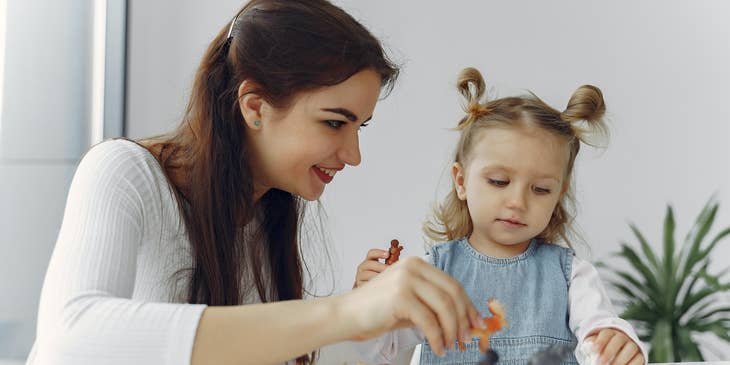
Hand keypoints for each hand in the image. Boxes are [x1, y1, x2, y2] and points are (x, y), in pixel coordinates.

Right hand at [339, 256, 484, 356]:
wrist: (346, 315)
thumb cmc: (376, 311)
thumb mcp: (409, 303)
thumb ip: (432, 306)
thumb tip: (464, 321)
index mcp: (416, 264)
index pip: (451, 283)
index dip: (467, 305)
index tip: (476, 323)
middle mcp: (413, 267)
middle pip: (452, 293)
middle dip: (463, 318)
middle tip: (466, 338)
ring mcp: (406, 280)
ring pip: (444, 306)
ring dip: (452, 330)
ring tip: (451, 345)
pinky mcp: (400, 296)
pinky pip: (429, 320)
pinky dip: (437, 337)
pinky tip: (438, 347)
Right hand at [353, 249, 389, 288]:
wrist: (373, 290)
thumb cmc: (380, 277)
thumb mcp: (384, 268)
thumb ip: (389, 262)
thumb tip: (396, 254)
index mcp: (369, 260)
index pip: (371, 253)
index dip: (379, 252)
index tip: (388, 254)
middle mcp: (363, 267)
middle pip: (369, 263)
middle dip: (380, 266)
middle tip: (389, 269)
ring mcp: (360, 276)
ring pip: (367, 274)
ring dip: (377, 276)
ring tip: (386, 278)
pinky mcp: (360, 285)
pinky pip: (366, 283)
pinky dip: (374, 284)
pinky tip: (381, 285)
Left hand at [586, 328, 643, 364]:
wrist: (617, 352)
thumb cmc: (602, 349)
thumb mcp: (594, 345)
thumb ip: (591, 344)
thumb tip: (589, 345)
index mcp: (610, 333)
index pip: (606, 334)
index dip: (600, 341)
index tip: (594, 351)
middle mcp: (623, 337)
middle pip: (618, 340)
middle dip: (608, 352)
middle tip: (599, 363)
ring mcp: (632, 345)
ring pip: (630, 349)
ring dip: (620, 360)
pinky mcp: (640, 355)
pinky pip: (639, 359)